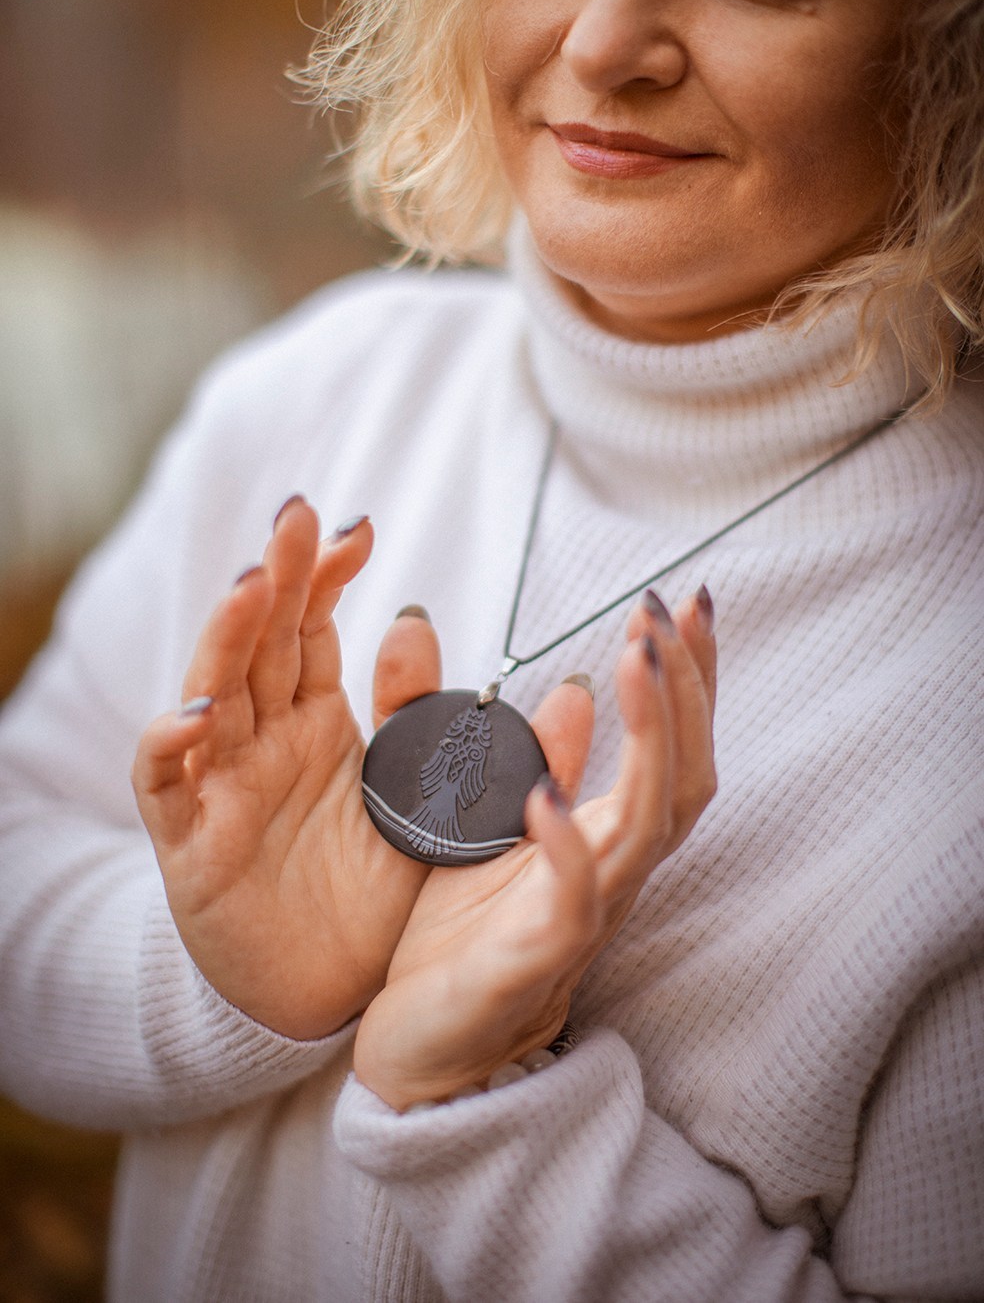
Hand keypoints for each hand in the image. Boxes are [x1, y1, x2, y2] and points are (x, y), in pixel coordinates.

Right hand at [132, 499, 441, 1039]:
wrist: (332, 996)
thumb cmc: (368, 892)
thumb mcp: (414, 797)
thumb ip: (424, 719)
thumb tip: (423, 618)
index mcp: (314, 723)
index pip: (311, 630)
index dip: (326, 577)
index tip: (359, 528)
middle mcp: (262, 742)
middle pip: (261, 644)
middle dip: (278, 578)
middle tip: (297, 514)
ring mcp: (221, 788)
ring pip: (212, 694)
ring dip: (228, 639)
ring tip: (254, 586)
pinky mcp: (193, 847)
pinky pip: (168, 787)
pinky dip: (171, 747)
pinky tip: (199, 714)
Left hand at [353, 590, 716, 1108]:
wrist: (424, 1048)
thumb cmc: (463, 939)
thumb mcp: (493, 830)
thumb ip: (536, 762)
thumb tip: (574, 689)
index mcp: (604, 838)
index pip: (672, 748)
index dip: (690, 678)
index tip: (689, 603)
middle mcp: (613, 871)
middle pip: (683, 775)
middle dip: (684, 688)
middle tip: (667, 610)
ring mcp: (583, 914)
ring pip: (647, 822)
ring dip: (650, 736)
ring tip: (634, 659)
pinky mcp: (535, 957)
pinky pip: (570, 901)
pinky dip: (566, 846)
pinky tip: (546, 793)